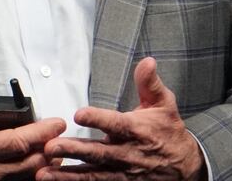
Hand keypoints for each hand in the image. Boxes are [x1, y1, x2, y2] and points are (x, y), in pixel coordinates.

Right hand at [0, 70, 66, 179]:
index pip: (18, 141)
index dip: (41, 132)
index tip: (57, 122)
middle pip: (32, 162)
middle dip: (51, 148)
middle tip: (62, 135)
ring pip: (31, 174)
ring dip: (47, 161)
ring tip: (55, 146)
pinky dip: (36, 171)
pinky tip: (43, 160)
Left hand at [36, 57, 203, 180]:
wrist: (187, 166)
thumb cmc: (169, 132)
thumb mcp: (165, 104)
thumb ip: (150, 83)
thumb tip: (147, 61)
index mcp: (136, 130)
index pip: (115, 124)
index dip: (97, 119)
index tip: (78, 114)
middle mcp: (127, 153)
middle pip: (98, 153)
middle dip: (73, 151)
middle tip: (51, 147)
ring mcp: (123, 172)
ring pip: (93, 174)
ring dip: (68, 175)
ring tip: (44, 173)